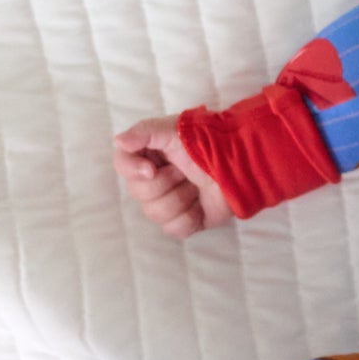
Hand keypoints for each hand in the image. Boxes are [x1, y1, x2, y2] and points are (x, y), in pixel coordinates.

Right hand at [112, 115, 233, 239]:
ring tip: (196, 186)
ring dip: (180, 199)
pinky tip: (200, 205)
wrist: (240, 164)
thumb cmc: (207, 142)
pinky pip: (174, 229)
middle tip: (185, 172)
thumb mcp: (174, 129)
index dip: (133, 170)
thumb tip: (117, 141)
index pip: (122, 166)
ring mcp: (169, 202)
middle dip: (165, 183)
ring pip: (155, 213)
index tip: (152, 169)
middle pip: (139, 193)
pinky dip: (190, 217)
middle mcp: (154, 179)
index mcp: (148, 155)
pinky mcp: (185, 220)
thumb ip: (144, 132)